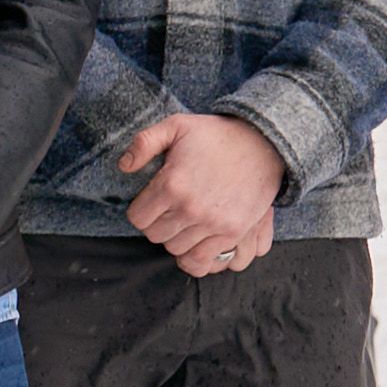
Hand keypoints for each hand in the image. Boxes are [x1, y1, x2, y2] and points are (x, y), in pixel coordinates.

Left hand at [118, 113, 285, 276]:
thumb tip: (124, 166)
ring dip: (176, 238)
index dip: (141, 211)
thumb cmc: (216, 135)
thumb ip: (144, 142)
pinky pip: (201, 261)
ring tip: (184, 223)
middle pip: (155, 236)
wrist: (263, 144)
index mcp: (171, 183)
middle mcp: (190, 208)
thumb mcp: (176, 125)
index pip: (137, 218)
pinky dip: (193, 258)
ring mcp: (212, 223)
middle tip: (169, 211)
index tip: (151, 203)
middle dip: (157, 224)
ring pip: (175, 250)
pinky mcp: (232, 232)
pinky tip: (194, 243)